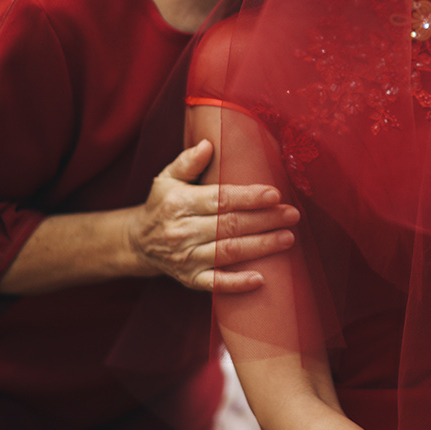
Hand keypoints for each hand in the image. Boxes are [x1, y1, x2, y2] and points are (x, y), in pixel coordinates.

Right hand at [127, 139, 300, 292]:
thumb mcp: (167, 178)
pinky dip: (237, 284)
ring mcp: (186, 258)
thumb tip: (208, 144)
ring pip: (228, 252)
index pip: (220, 199)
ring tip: (287, 238)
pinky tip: (260, 279)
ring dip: (260, 246)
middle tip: (292, 215)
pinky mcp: (190, 279)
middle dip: (264, 220)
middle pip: (230, 225)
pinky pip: (215, 284)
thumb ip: (188, 162)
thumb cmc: (162, 204)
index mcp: (179, 203)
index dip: (248, 197)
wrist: (138, 242)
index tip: (274, 194)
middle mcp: (182, 231)